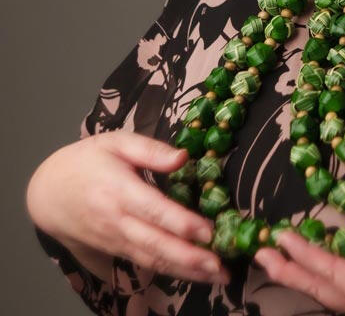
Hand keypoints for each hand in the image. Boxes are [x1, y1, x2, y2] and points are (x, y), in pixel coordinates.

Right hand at [26, 131, 229, 284]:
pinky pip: (145, 262)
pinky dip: (171, 271)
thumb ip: (152, 149)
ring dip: (186, 270)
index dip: (181, 223)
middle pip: (156, 243)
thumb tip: (184, 157)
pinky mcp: (115, 250)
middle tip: (221, 266)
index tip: (209, 231)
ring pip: (153, 259)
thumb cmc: (87, 160)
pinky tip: (195, 274)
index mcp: (119, 190)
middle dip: (190, 258)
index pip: (154, 210)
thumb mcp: (117, 142)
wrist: (48, 191)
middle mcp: (117, 221)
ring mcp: (115, 240)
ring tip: (217, 276)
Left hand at [254, 230, 344, 315]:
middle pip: (324, 289)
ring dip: (302, 278)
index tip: (280, 238)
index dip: (307, 256)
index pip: (336, 275)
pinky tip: (320, 282)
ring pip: (330, 297)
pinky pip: (344, 302)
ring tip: (278, 262)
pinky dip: (325, 289)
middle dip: (291, 270)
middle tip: (261, 252)